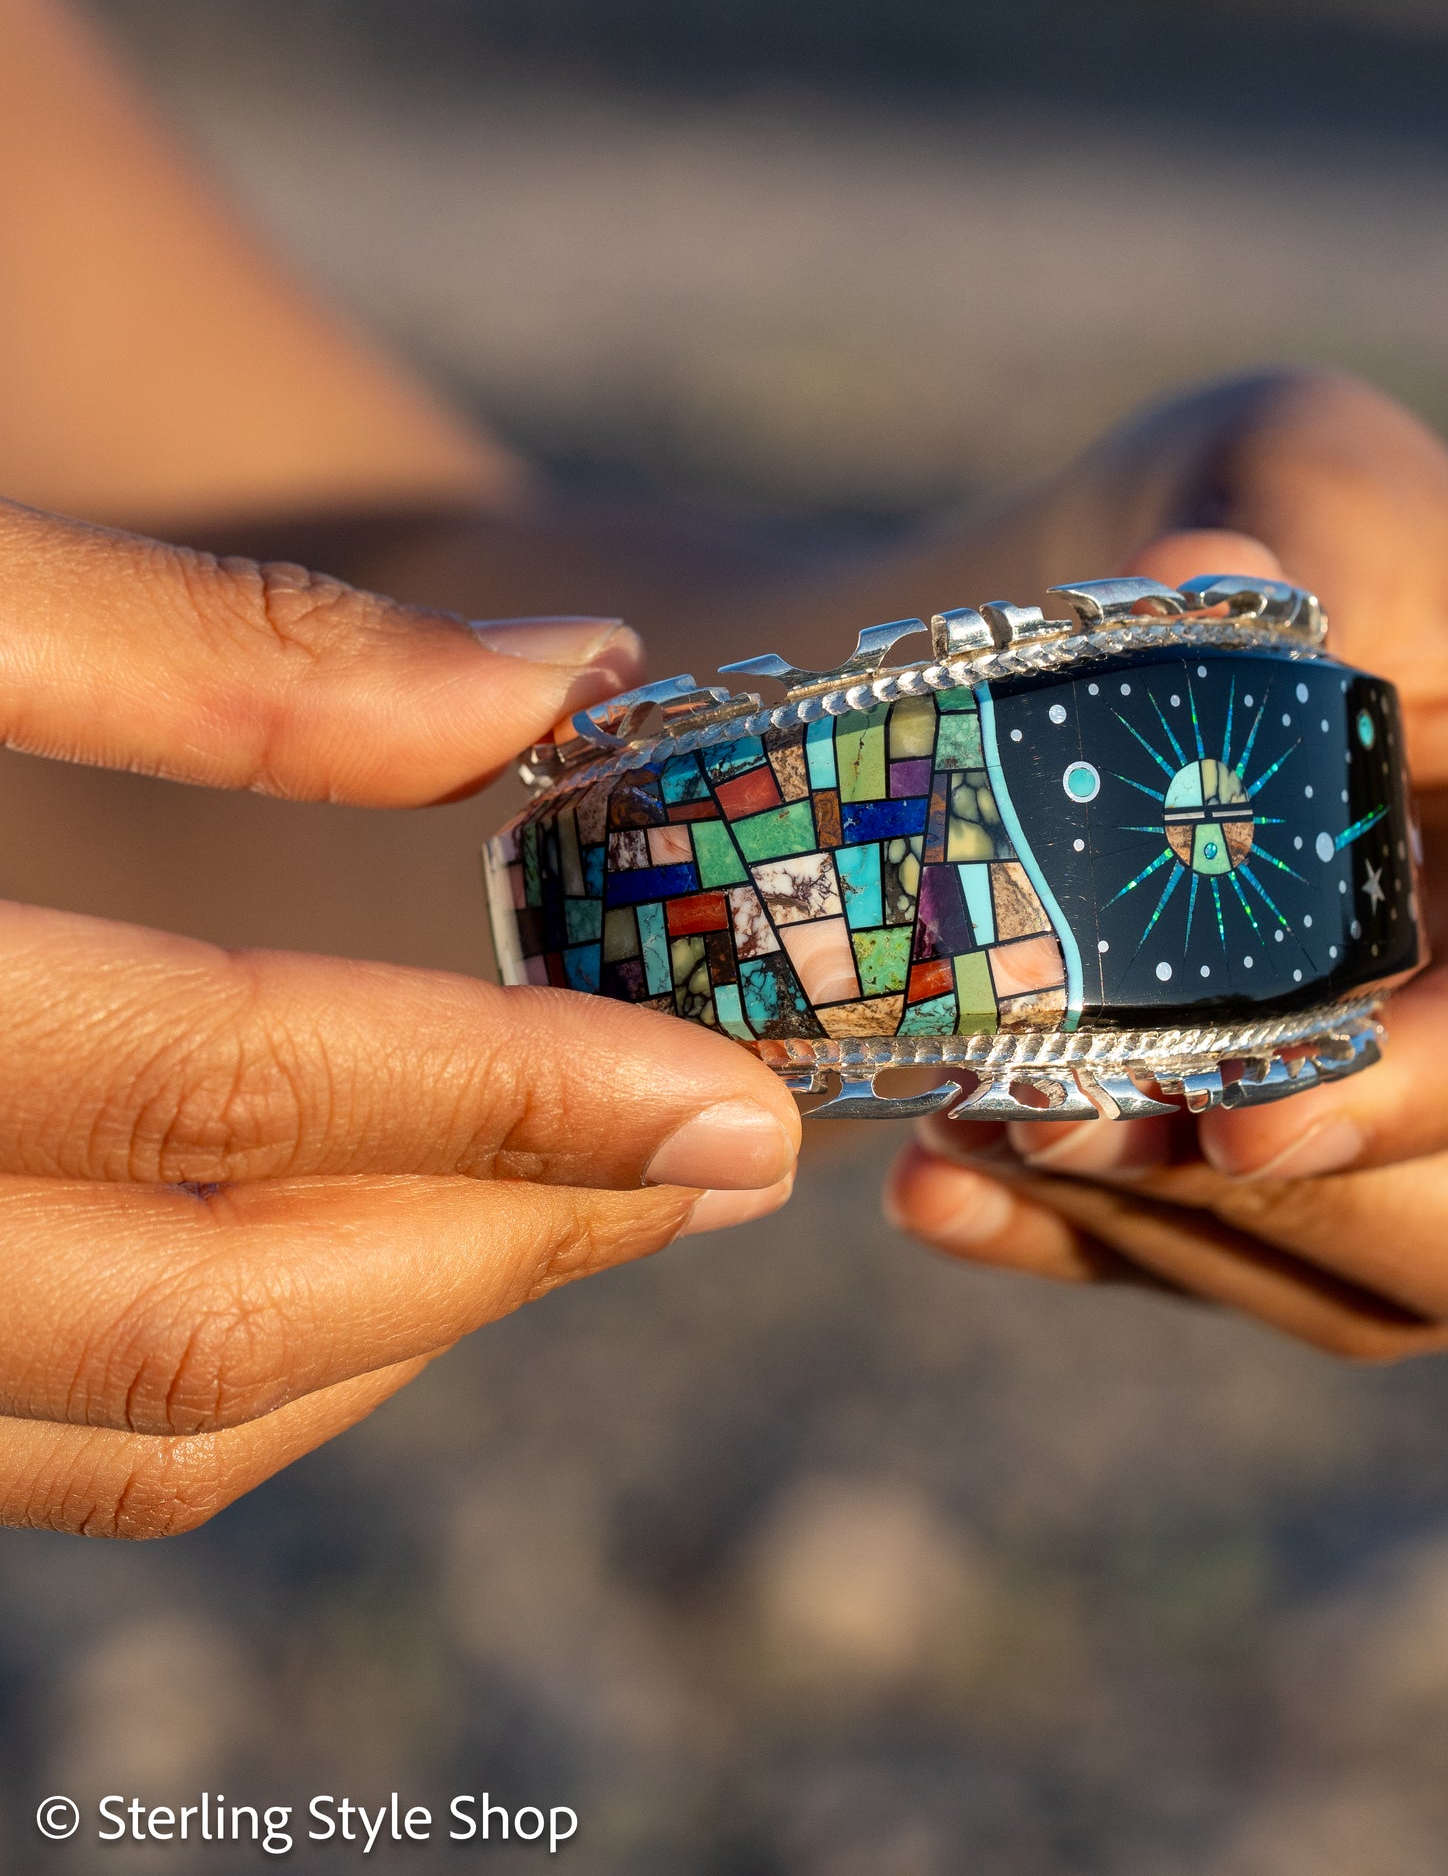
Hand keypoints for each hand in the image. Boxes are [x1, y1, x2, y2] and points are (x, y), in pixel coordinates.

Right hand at [0, 500, 799, 1535]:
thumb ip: (221, 650)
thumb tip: (568, 674)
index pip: (225, 1093)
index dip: (517, 1095)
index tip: (738, 1095)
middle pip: (201, 1320)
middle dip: (509, 1243)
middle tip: (720, 1158)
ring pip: (135, 1429)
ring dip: (408, 1320)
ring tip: (599, 1194)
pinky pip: (57, 1439)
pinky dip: (260, 1360)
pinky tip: (393, 1229)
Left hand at [886, 372, 1447, 1356]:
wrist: (1201, 649)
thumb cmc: (1300, 543)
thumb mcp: (1302, 486)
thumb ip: (1271, 550)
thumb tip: (1181, 589)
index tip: (1247, 1109)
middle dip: (1284, 1197)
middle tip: (1047, 1121)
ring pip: (1394, 1292)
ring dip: (1160, 1223)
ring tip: (963, 1123)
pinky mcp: (1417, 1214)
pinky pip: (1283, 1290)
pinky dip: (1107, 1244)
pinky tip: (951, 1191)